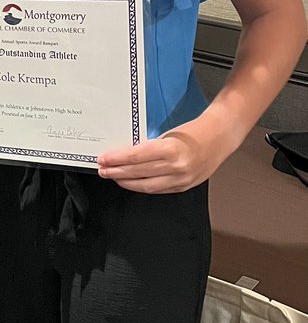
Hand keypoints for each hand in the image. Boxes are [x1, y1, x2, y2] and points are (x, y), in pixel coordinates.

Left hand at [96, 114, 240, 192]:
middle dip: (117, 172)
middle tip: (103, 169)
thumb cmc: (194, 132)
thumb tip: (125, 154)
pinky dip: (142, 186)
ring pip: (146, 185)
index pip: (136, 157)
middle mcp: (176, 167)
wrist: (219, 138)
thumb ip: (149, 146)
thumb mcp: (168, 133)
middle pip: (138, 173)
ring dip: (127, 182)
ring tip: (113, 177)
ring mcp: (181, 180)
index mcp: (170, 150)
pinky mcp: (184, 187)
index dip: (117, 159)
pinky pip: (158, 190)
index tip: (104, 158)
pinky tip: (132, 182)